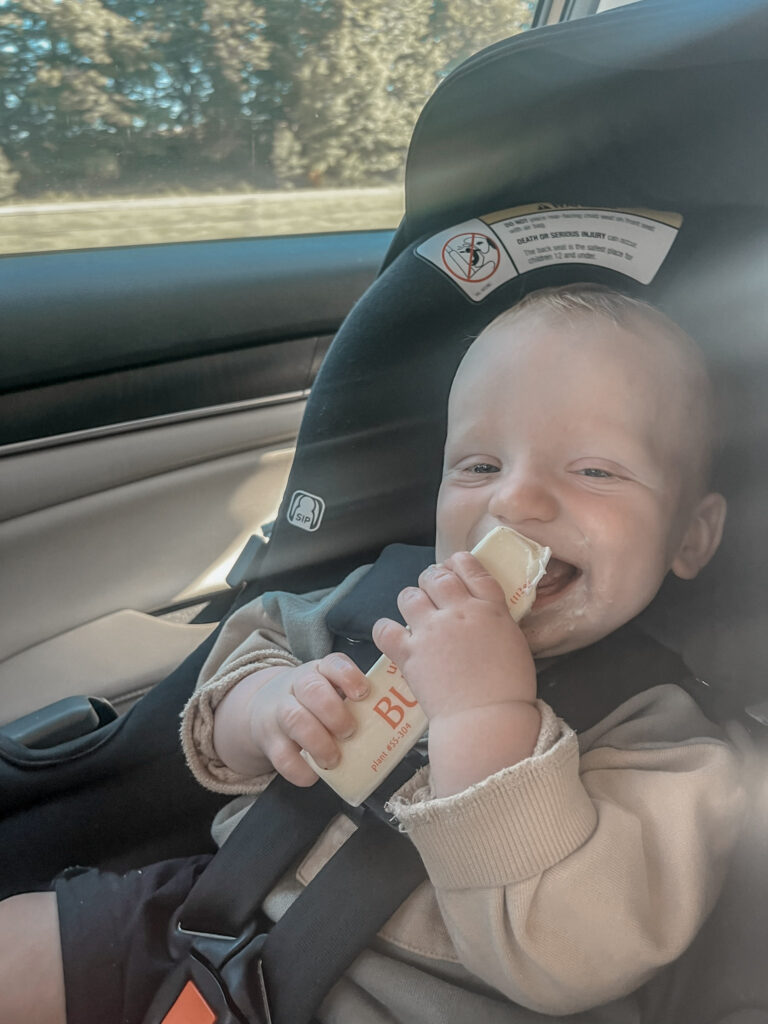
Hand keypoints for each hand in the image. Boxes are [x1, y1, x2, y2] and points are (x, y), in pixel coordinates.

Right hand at [214, 655, 369, 786]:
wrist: (264, 710)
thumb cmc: (313, 703)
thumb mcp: (330, 690)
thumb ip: (354, 701)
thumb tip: (393, 721)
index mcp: (320, 671)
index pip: (333, 664)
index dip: (348, 677)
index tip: (363, 693)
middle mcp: (297, 686)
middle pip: (312, 690)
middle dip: (334, 713)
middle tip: (350, 733)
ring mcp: (280, 711)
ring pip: (294, 719)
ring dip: (318, 742)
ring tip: (334, 759)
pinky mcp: (269, 741)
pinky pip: (281, 756)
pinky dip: (300, 769)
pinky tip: (313, 775)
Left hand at [372, 552, 535, 721]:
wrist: (487, 719)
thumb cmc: (510, 688)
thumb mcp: (514, 643)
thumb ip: (495, 622)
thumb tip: (482, 616)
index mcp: (490, 608)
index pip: (470, 567)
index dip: (458, 562)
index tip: (453, 567)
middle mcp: (458, 611)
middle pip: (436, 576)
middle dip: (432, 580)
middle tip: (432, 594)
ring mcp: (431, 630)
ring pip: (409, 596)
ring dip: (411, 601)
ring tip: (415, 615)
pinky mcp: (409, 653)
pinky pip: (385, 629)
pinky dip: (386, 630)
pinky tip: (394, 636)